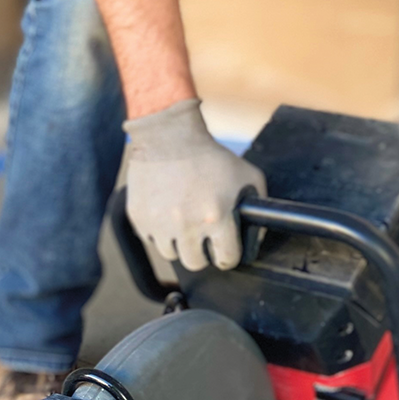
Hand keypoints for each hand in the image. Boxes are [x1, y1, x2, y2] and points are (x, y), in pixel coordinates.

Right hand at [124, 99, 266, 270]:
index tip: (225, 250)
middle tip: (203, 238)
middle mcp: (186, 225)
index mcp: (215, 217)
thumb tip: (258, 235)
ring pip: (171, 254)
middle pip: (195, 264)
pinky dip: (160, 231)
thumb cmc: (210, 156)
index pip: (226, 259)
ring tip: (184, 224)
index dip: (229, 256)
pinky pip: (151, 238)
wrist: (168, 136)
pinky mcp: (139, 217)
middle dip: (203, 254)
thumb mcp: (248, 176)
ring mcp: (159, 223)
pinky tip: (167, 213)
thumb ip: (259, 207)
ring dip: (179, 244)